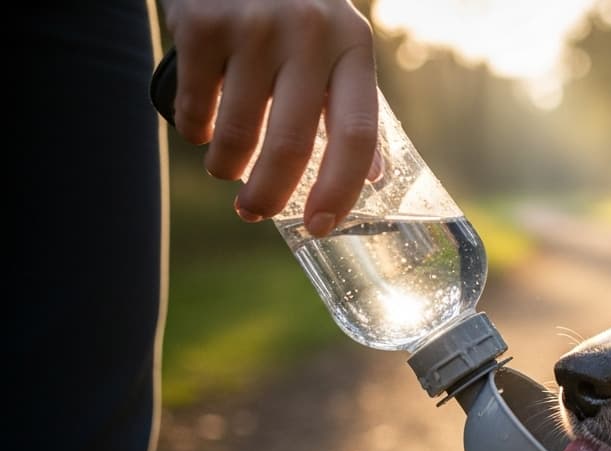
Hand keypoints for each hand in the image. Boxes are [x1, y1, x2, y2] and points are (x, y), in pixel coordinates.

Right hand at [162, 0, 377, 236]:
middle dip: (268, 196)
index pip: (357, 133)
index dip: (340, 189)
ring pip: (235, 135)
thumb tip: (372, 178)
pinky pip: (194, 110)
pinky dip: (194, 131)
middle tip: (253, 213)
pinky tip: (201, 124)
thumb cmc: (292, 10)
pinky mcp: (202, 25)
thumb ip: (350, 103)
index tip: (321, 226)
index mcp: (352, 46)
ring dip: (226, 166)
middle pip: (291, 145)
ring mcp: (253, 27)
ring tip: (226, 164)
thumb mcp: (336, 43)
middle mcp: (308, 34)